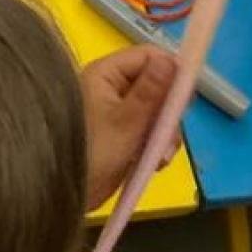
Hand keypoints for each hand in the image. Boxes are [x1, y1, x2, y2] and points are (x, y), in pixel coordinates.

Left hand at [80, 45, 177, 205]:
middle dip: (169, 111)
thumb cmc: (92, 153)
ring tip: (158, 155)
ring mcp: (119, 112)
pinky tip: (153, 162)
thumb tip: (171, 60)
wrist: (66, 194)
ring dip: (165, 133)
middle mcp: (112, 87)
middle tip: (169, 132)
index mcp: (105, 74)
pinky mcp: (124, 134)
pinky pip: (152, 131)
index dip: (171, 71)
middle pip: (158, 84)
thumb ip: (151, 91)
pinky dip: (156, 145)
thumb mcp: (126, 121)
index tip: (185, 96)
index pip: (148, 56)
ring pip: (159, 111)